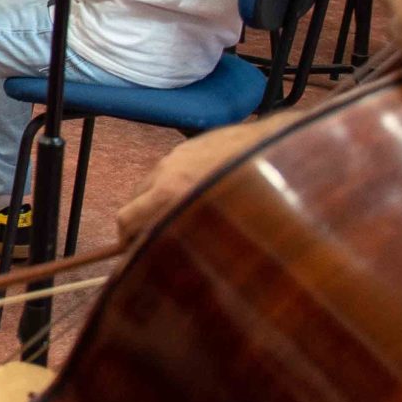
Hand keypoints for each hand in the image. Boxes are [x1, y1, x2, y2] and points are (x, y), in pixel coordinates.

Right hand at [117, 113, 291, 238]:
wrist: (276, 147)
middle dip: (139, 222)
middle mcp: (165, 171)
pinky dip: (173, 186)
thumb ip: (185, 240)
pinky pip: (170, 170)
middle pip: (135, 200)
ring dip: (157, 202)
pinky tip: (199, 193)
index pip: (126, 218)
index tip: (130, 254)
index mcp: (169, 193)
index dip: (125, 240)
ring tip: (180, 217)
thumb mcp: (222, 229)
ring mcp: (176, 155)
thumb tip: (167, 256)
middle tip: (153, 240)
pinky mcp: (189, 145)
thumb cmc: (259, 198)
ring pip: (153, 184)